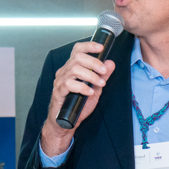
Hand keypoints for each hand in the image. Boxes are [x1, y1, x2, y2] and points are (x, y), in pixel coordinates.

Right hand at [40, 41, 115, 156]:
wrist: (66, 122)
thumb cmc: (78, 105)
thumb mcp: (95, 89)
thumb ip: (103, 76)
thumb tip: (111, 63)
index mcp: (72, 68)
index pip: (78, 50)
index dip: (88, 46)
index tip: (101, 47)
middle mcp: (64, 72)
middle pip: (77, 58)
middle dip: (93, 62)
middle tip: (104, 71)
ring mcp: (60, 81)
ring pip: (74, 69)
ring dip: (90, 75)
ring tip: (100, 83)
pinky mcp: (58, 92)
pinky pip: (68, 84)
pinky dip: (82, 87)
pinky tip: (89, 92)